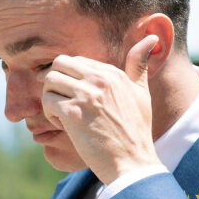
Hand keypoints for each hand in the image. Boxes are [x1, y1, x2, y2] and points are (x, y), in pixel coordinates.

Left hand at [39, 35, 158, 184]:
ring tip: (62, 115)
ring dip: (50, 98)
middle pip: (59, 63)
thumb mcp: (142, 93)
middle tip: (60, 101)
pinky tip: (63, 126)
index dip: (68, 78)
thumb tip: (151, 38)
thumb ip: (139, 66)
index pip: (77, 60)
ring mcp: (86, 95)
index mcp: (113, 73)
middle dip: (54, 82)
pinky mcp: (74, 113)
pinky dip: (49, 114)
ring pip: (49, 81)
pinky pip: (47, 102)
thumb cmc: (136, 131)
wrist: (132, 160)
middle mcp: (99, 79)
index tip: (72, 96)